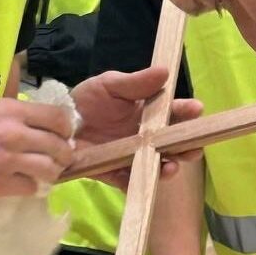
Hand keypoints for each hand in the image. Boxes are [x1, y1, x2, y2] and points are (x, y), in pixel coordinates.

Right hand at [0, 99, 75, 199]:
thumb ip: (13, 112)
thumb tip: (41, 119)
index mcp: (11, 110)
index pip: (59, 118)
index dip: (66, 129)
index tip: (63, 135)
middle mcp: (12, 134)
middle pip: (59, 147)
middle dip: (63, 154)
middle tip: (57, 158)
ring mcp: (5, 161)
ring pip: (49, 171)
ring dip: (50, 173)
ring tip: (42, 172)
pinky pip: (29, 188)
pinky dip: (28, 186)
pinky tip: (20, 182)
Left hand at [72, 68, 202, 188]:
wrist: (59, 123)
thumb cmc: (87, 100)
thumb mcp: (110, 85)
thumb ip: (136, 82)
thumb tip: (165, 72)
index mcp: (148, 113)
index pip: (174, 113)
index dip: (187, 112)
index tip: (196, 109)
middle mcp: (145, 137)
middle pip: (173, 144)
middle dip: (187, 146)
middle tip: (194, 147)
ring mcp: (131, 157)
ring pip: (157, 165)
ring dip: (168, 166)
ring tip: (172, 166)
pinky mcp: (114, 173)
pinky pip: (130, 182)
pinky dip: (139, 182)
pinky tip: (145, 179)